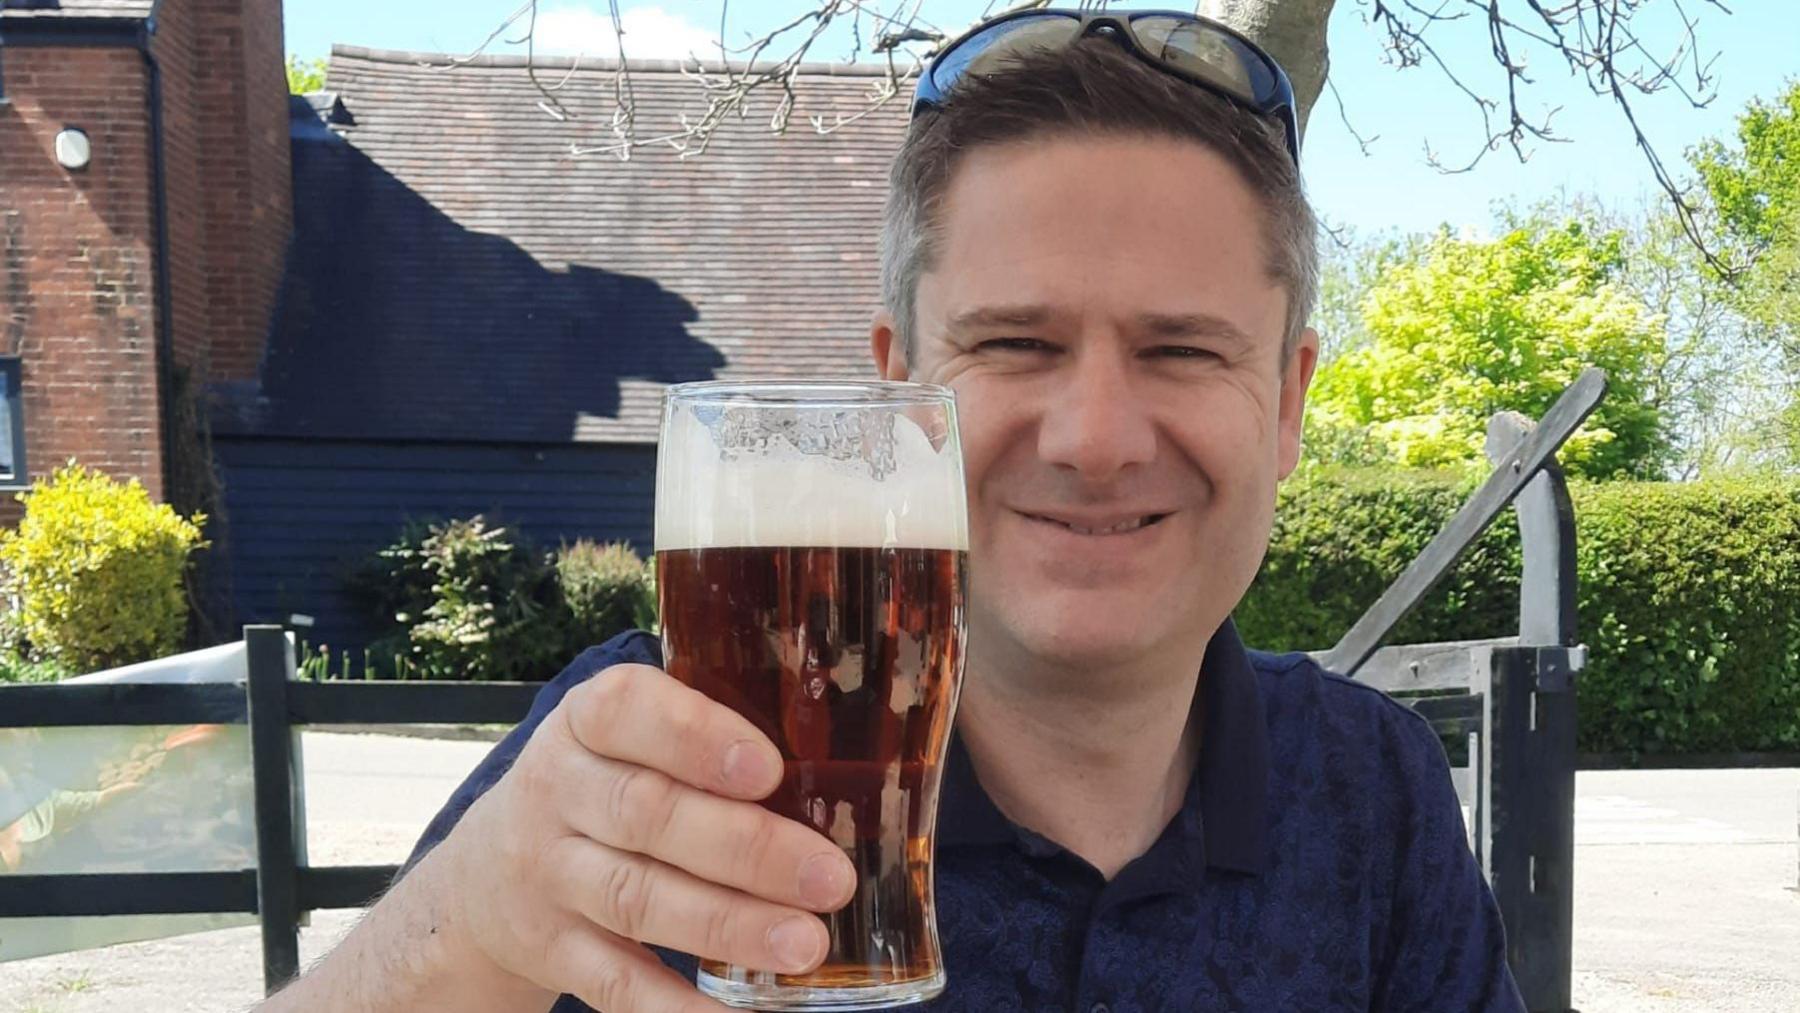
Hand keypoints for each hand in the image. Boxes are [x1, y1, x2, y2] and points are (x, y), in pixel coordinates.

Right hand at [428, 663, 855, 1010]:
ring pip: (638, 898)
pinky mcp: (552, 950)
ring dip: (728, 924)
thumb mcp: (625, 738)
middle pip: (649, 815)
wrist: (483, 879)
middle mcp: (557, 792)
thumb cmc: (600, 787)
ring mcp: (550, 875)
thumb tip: (840, 748)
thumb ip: (703, 732)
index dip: (697, 738)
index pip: (627, 711)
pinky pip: (615, 982)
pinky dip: (676, 1007)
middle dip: (747, 848)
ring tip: (806, 943)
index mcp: (586, 722)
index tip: (770, 768)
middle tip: (830, 877)